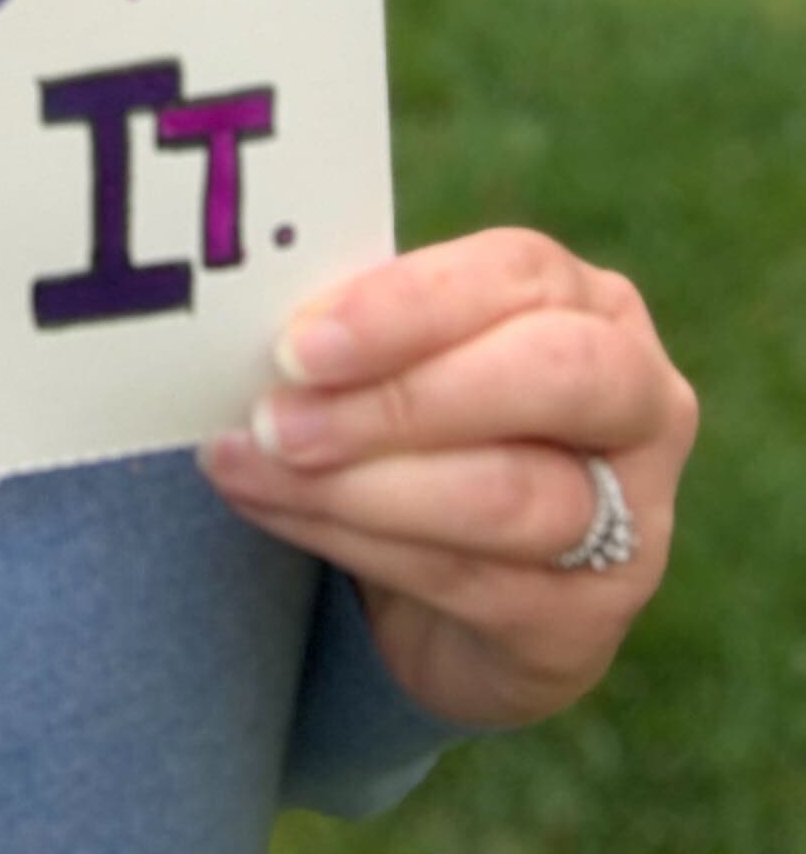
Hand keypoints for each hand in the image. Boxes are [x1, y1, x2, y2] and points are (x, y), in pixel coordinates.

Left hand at [199, 228, 697, 727]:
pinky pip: (469, 578)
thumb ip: (358, 331)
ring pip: (507, 492)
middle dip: (401, 398)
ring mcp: (631, 519)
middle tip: (281, 419)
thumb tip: (253, 321)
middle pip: (550, 375)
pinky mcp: (589, 620)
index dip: (407, 305)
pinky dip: (355, 543)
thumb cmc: (419, 430)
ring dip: (359, 484)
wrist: (454, 597)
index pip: (517, 275)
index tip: (300, 343)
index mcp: (590, 303)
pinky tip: (277, 513)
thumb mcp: (402, 359)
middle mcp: (641, 401)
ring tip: (255, 467)